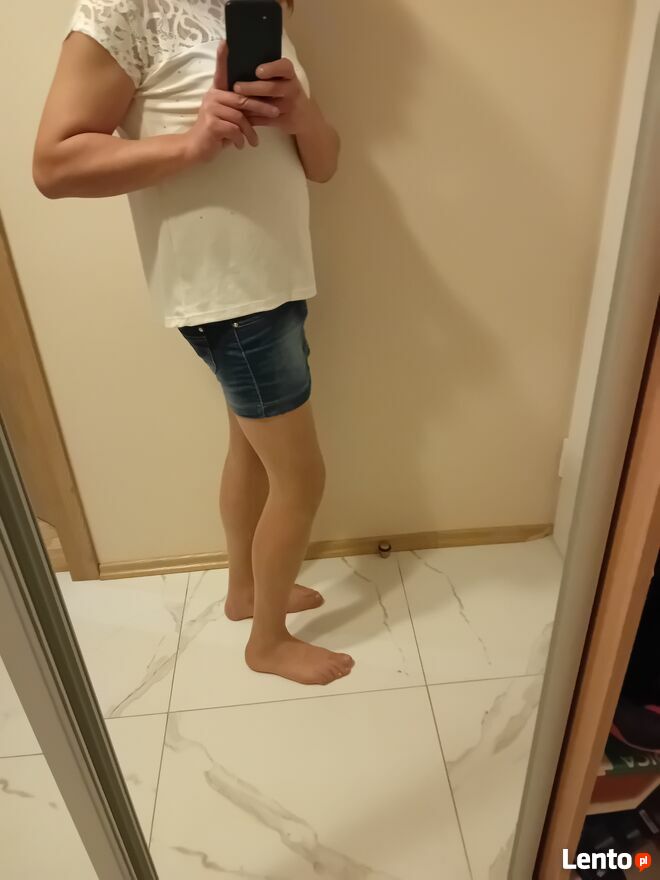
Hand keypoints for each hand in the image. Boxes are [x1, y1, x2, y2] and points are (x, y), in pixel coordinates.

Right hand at [184, 43, 279, 161]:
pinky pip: (235, 130)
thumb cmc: (215, 134)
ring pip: (240, 117)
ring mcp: (211, 109)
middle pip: (243, 99)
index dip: (223, 57)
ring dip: (250, 132)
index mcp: (216, 92)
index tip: (226, 42)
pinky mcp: (212, 124)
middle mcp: (212, 96)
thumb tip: (259, 105)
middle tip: (276, 113)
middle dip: (261, 107)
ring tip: (254, 141)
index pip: (220, 72)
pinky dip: (240, 140)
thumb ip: (238, 108)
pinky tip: (240, 146)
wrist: (196, 149)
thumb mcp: (228, 118)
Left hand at [234, 59, 312, 135]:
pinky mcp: (285, 121)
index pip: (284, 67)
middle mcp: (292, 88)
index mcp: (289, 74)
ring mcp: (290, 106)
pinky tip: (241, 115)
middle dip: (253, 87)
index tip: (258, 71)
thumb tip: (236, 58)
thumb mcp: (282, 78)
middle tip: (236, 87)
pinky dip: (252, 118)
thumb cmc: (285, 91)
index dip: (271, 68)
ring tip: (236, 102)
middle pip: (273, 88)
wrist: (303, 116)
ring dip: (251, 104)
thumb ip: (266, 71)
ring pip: (269, 106)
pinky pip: (266, 120)